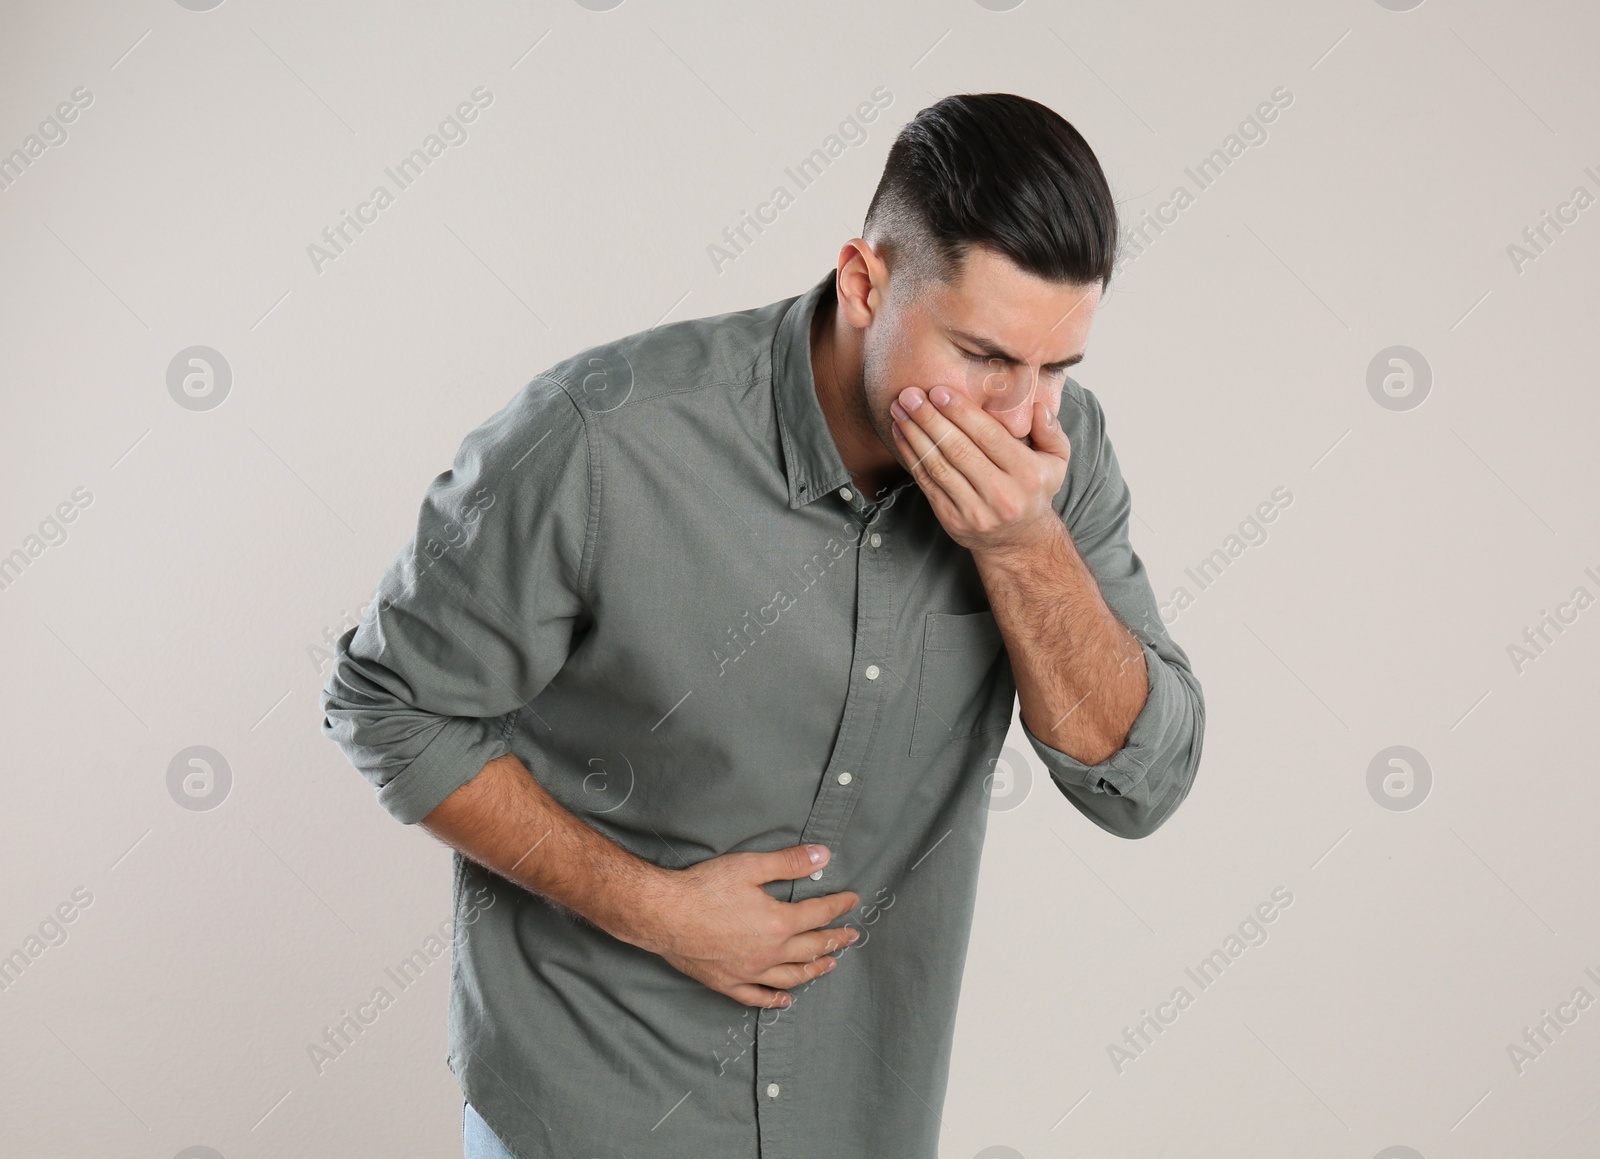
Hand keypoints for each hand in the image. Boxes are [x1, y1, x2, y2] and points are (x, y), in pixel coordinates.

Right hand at [625, 843, 860, 1007]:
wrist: (664, 914)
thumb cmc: (705, 888)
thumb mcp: (750, 866)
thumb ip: (790, 862)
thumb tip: (823, 856)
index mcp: (778, 924)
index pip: (818, 915)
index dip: (838, 907)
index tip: (852, 901)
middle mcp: (769, 953)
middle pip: (811, 948)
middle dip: (834, 941)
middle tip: (851, 937)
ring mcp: (749, 972)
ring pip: (791, 976)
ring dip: (814, 970)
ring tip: (829, 965)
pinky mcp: (727, 983)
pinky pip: (757, 997)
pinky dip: (775, 999)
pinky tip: (786, 999)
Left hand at [889, 384, 1069, 557]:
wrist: (1018, 541)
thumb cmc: (1034, 489)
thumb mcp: (1056, 460)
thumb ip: (1051, 431)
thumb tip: (1038, 407)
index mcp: (1027, 474)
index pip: (989, 437)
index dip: (961, 412)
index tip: (939, 391)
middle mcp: (1002, 494)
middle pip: (959, 450)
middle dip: (930, 419)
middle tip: (910, 395)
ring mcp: (975, 511)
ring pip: (939, 466)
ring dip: (915, 435)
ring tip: (899, 409)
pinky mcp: (953, 520)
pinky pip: (928, 483)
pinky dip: (911, 456)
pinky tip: (901, 434)